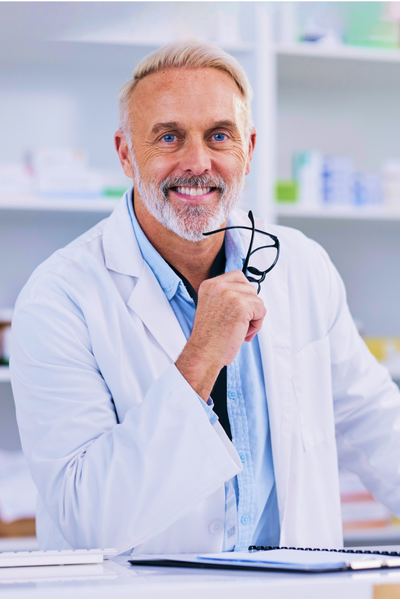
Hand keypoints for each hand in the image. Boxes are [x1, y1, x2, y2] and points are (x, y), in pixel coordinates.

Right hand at [175, 270, 265, 400]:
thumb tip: (248, 293)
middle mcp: (218, 286)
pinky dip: (257, 324)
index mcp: (209, 285)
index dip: (244, 293)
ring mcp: (230, 294)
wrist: (204, 353)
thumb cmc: (209, 337)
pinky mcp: (241, 306)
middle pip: (250, 288)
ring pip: (257, 300)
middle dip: (250, 306)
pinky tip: (244, 333)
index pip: (238, 277)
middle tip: (240, 323)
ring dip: (254, 317)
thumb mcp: (212, 307)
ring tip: (241, 330)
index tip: (239, 309)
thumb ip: (226, 296)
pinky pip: (261, 310)